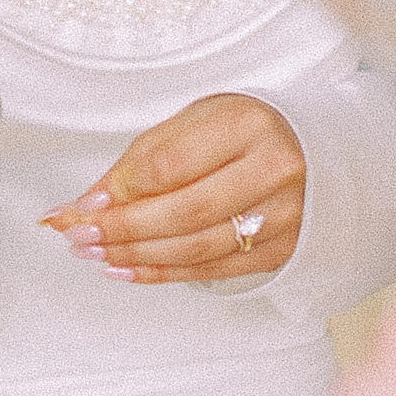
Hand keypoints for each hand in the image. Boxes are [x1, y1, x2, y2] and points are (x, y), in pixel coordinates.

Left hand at [42, 93, 304, 282]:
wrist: (317, 153)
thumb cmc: (243, 133)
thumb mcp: (196, 122)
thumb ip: (143, 158)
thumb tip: (85, 202)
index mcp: (248, 123)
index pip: (172, 164)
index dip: (121, 190)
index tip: (82, 205)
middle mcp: (275, 169)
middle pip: (184, 212)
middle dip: (123, 230)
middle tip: (79, 236)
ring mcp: (285, 215)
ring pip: (197, 248)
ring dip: (136, 256)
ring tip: (94, 254)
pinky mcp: (283, 251)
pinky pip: (213, 271)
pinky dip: (163, 273)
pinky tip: (127, 270)